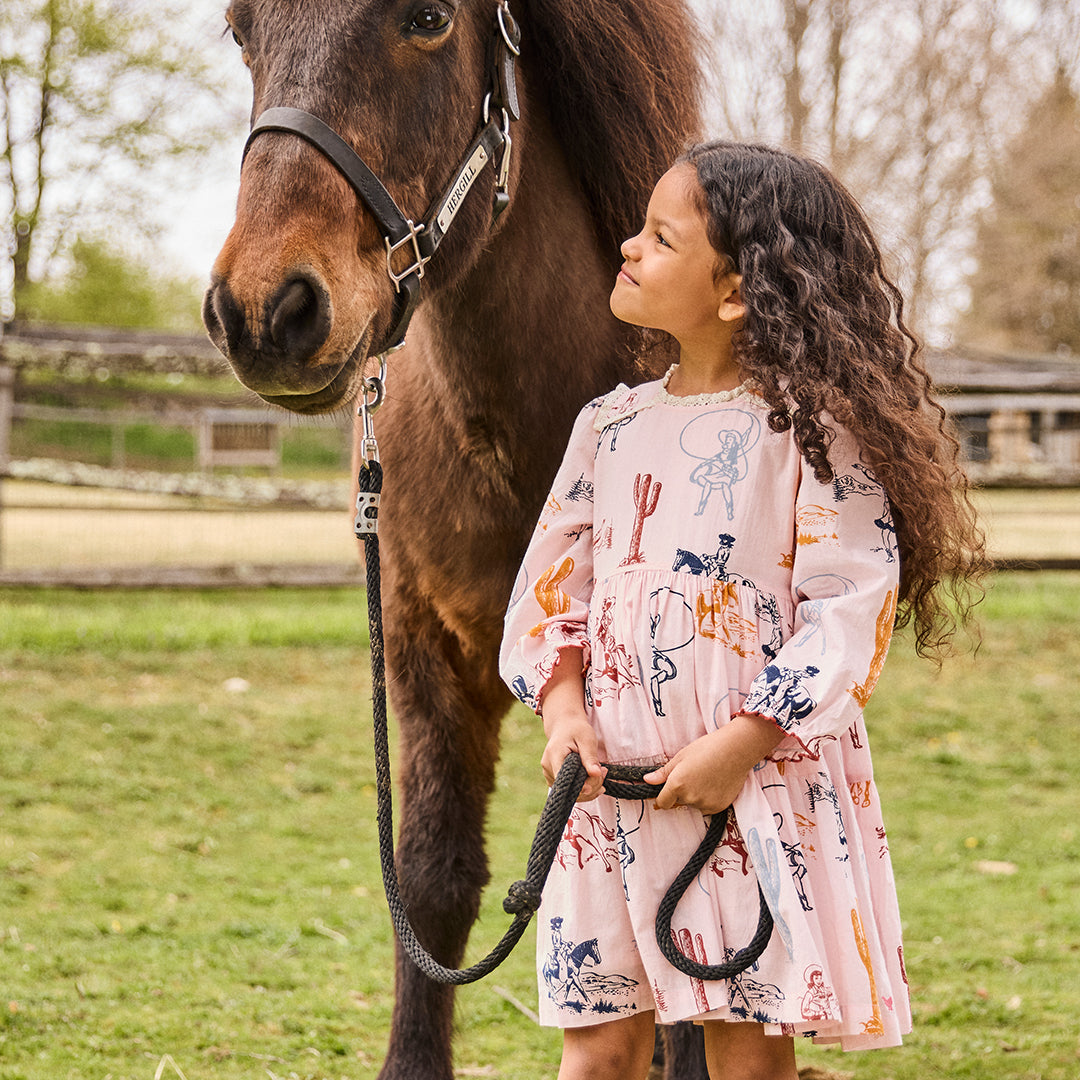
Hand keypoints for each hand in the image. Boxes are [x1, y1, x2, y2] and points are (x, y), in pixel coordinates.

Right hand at [539, 648, 606, 800]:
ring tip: (600, 774)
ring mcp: (548, 773)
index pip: (569, 785)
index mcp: (554, 758)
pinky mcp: (552, 776)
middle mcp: (547, 768)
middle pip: (571, 793)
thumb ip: (590, 756)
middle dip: (591, 789)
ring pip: (570, 794)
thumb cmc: (577, 725)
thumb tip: (597, 774)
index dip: (588, 787)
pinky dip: (582, 787)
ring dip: (588, 789)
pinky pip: (568, 790)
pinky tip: (591, 776)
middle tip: (605, 775)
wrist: (563, 717)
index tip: (602, 776)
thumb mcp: (587, 737)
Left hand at [642, 715, 782, 814]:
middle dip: (681, 792)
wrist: (735, 750)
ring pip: (694, 804)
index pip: (663, 802)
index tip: (666, 792)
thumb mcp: (681, 756)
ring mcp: (705, 804)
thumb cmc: (707, 748)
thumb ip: (664, 773)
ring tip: (706, 777)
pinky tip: (715, 784)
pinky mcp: (719, 807)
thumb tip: (648, 780)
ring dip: (696, 796)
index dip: (663, 797)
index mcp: (677, 784)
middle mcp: (689, 797)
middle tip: (693, 775)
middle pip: (679, 802)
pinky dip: (708, 799)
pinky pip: (707, 807)